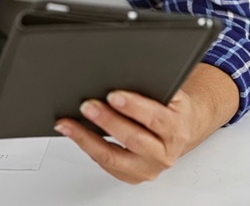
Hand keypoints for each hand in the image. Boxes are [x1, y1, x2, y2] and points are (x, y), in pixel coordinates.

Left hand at [53, 89, 204, 183]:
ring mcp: (147, 169)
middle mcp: (164, 154)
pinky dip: (87, 148)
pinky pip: (105, 164)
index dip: (133, 107)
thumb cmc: (171, 110)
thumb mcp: (171, 94)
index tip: (113, 95)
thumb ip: (152, 87)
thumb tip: (123, 73)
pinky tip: (74, 135)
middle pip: (133, 139)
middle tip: (87, 106)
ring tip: (68, 124)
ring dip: (87, 139)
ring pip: (113, 157)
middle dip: (107, 121)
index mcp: (176, 129)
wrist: (181, 132)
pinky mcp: (132, 176)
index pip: (155, 118)